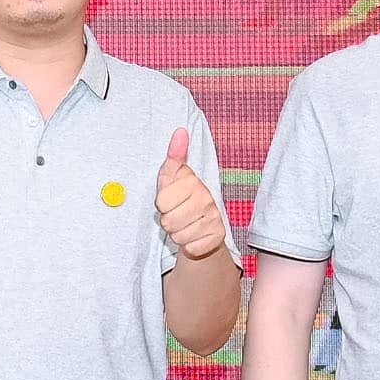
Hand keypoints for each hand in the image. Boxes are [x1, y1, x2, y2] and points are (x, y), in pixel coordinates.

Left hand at [153, 128, 225, 262]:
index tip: (169, 200)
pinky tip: (193, 235)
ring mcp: (214, 218)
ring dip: (177, 233)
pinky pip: (190, 247)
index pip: (161, 201)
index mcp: (193, 182)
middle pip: (168, 221)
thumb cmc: (182, 200)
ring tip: (184, 225)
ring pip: (178, 235)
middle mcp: (207, 198)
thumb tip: (180, 131)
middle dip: (167, 220)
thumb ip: (174, 156)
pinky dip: (188, 245)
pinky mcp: (218, 236)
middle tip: (176, 214)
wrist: (203, 226)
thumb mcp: (172, 178)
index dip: (161, 204)